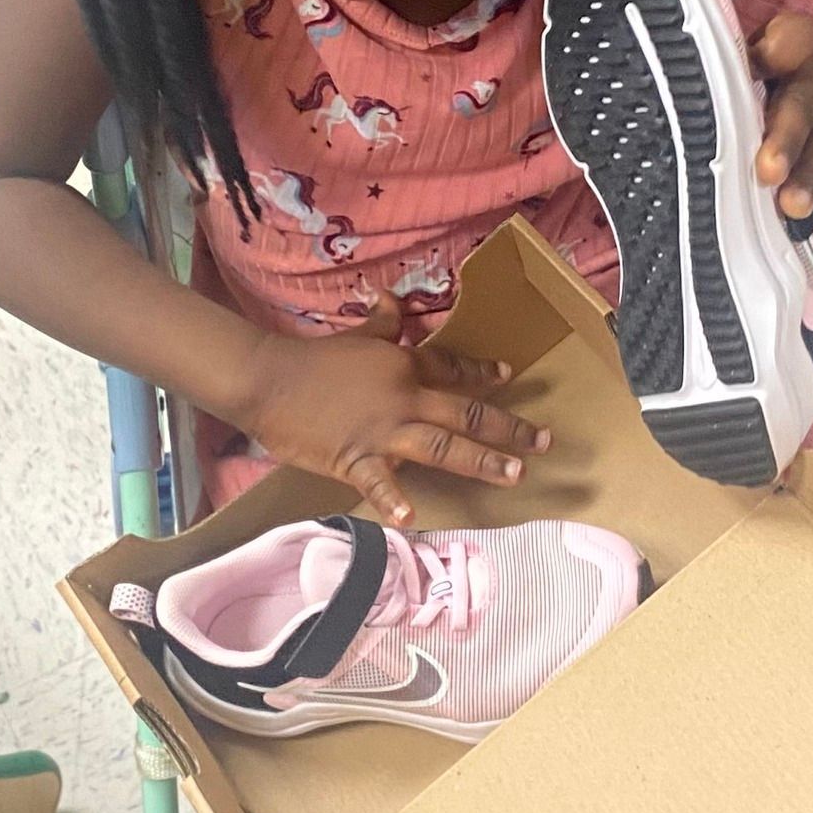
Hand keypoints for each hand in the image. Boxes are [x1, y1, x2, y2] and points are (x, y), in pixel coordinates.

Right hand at [235, 294, 548, 525]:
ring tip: (514, 475)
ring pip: (442, 447)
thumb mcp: (354, 335)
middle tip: (543, 443)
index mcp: (403, 366)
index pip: (452, 368)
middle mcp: (403, 398)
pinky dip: (394, 499)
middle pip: (464, 414)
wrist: (270, 378)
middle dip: (507, 429)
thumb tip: (392, 297)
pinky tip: (412, 515)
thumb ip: (382, 322)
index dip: (483, 374)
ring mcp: (382, 431)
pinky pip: (378, 482)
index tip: (509, 379)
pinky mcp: (354, 458)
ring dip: (481, 461)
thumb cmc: (312, 358)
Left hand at [750, 15, 812, 216]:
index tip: (753, 69)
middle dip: (786, 140)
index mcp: (794, 40)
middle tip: (768, 171)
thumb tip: (701, 104)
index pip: (787, 40)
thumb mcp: (762, 58)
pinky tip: (807, 205)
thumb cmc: (785, 77)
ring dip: (810, 177)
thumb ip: (738, 72)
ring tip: (793, 206)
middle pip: (804, 104)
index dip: (773, 53)